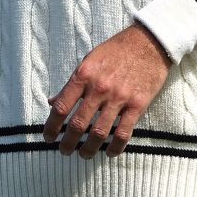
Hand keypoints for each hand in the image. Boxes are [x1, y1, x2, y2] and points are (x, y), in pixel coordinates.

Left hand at [44, 25, 170, 158]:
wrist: (149, 42)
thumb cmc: (116, 50)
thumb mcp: (89, 60)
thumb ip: (72, 83)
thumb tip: (53, 102)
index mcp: (84, 75)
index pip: (62, 107)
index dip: (51, 126)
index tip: (48, 137)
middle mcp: (99, 88)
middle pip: (78, 124)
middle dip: (67, 142)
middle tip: (64, 150)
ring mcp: (119, 98)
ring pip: (99, 133)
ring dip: (88, 149)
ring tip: (84, 154)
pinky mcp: (138, 104)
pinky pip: (123, 132)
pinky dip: (115, 147)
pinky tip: (109, 153)